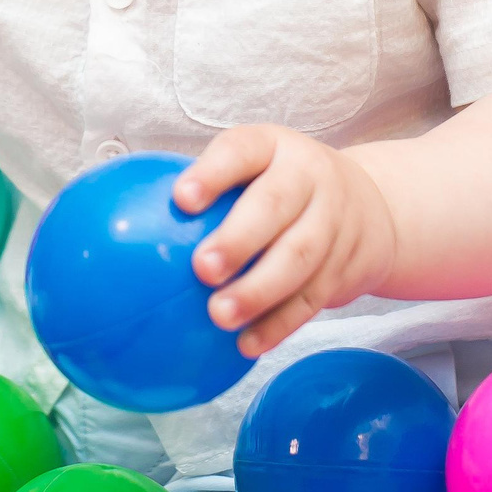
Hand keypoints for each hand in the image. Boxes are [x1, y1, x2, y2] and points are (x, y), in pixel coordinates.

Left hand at [174, 125, 399, 355]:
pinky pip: (313, 298)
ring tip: (219, 316)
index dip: (213, 173)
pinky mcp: (346, 265)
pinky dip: (280, 323)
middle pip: (276, 206)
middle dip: (240, 238)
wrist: (375, 208)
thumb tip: (116, 221)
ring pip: (300, 257)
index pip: (243, 150)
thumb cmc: (283, 187)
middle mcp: (310, 178)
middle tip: (202, 269)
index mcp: (275, 147)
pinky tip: (247, 344)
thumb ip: (206, 187)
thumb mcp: (256, 166)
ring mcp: (335, 222)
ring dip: (259, 290)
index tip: (181, 199)